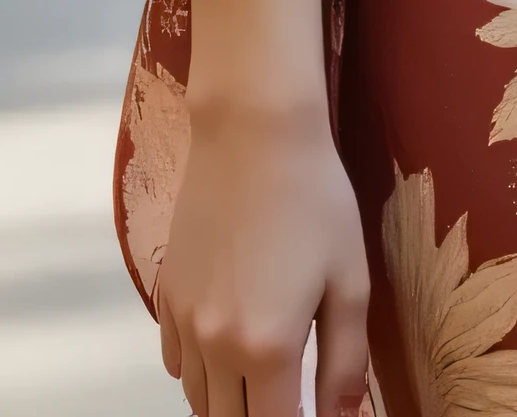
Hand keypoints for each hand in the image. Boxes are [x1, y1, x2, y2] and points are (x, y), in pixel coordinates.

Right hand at [160, 0, 372, 416]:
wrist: (254, 128)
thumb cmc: (315, 198)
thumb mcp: (350, 280)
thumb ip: (345, 362)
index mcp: (268, 349)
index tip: (310, 413)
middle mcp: (215, 345)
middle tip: (290, 396)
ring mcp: (183, 320)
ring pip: (197, 397)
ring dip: (228, 402)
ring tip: (262, 380)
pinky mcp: (165, 292)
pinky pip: (175, 360)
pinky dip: (198, 371)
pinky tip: (227, 346)